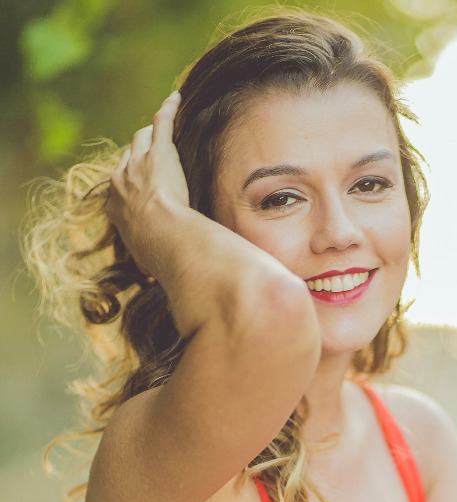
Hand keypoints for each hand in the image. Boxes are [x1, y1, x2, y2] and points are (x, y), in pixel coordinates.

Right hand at [107, 91, 188, 275]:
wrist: (162, 236)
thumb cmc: (155, 254)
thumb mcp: (147, 262)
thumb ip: (150, 264)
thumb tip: (156, 283)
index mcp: (114, 207)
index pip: (119, 186)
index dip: (129, 184)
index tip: (136, 189)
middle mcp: (120, 181)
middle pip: (126, 159)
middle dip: (135, 157)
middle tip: (148, 156)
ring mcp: (138, 163)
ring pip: (140, 138)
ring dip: (150, 134)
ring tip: (160, 128)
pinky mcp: (159, 151)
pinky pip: (162, 123)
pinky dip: (169, 110)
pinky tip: (177, 98)